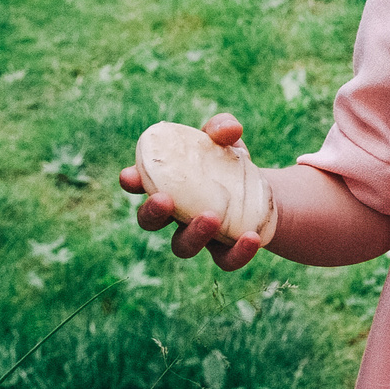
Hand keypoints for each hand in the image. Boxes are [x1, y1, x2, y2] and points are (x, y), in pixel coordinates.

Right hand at [118, 112, 266, 270]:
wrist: (259, 192)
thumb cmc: (229, 161)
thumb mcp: (227, 140)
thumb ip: (223, 128)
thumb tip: (230, 130)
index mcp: (168, 183)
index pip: (141, 184)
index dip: (132, 181)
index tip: (130, 176)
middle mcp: (175, 213)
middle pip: (150, 222)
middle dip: (152, 213)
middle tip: (164, 201)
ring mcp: (197, 235)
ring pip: (182, 246)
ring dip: (193, 234)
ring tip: (212, 217)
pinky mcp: (225, 251)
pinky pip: (225, 260)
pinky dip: (237, 253)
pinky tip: (252, 238)